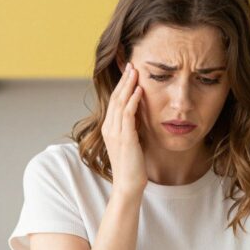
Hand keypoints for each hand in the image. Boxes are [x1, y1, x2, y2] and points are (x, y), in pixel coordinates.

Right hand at [101, 62, 146, 196]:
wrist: (128, 184)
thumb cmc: (132, 166)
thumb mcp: (131, 142)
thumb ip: (132, 127)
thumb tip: (139, 114)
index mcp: (109, 128)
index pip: (115, 101)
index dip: (121, 85)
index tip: (129, 72)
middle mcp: (109, 127)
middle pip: (116, 98)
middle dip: (124, 80)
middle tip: (131, 64)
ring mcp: (115, 132)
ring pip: (120, 103)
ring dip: (128, 85)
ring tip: (135, 71)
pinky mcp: (125, 138)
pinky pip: (127, 114)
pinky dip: (133, 100)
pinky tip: (139, 90)